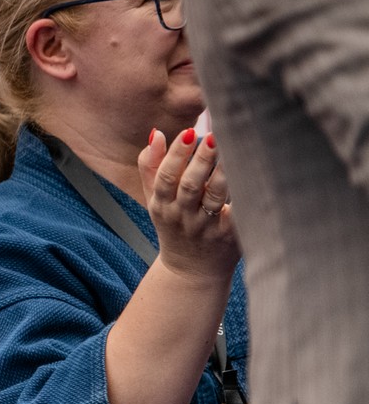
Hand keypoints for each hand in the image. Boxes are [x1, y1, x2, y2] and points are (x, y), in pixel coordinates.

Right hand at [138, 127, 238, 280]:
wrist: (191, 271)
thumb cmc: (175, 225)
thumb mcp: (154, 200)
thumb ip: (150, 166)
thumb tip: (157, 133)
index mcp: (161, 205)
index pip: (165, 177)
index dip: (175, 155)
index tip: (189, 132)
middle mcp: (182, 216)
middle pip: (190, 185)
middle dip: (201, 159)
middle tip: (215, 136)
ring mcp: (206, 227)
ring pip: (215, 197)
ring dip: (223, 173)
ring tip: (233, 149)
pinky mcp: (228, 236)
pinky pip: (237, 213)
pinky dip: (243, 196)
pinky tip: (253, 175)